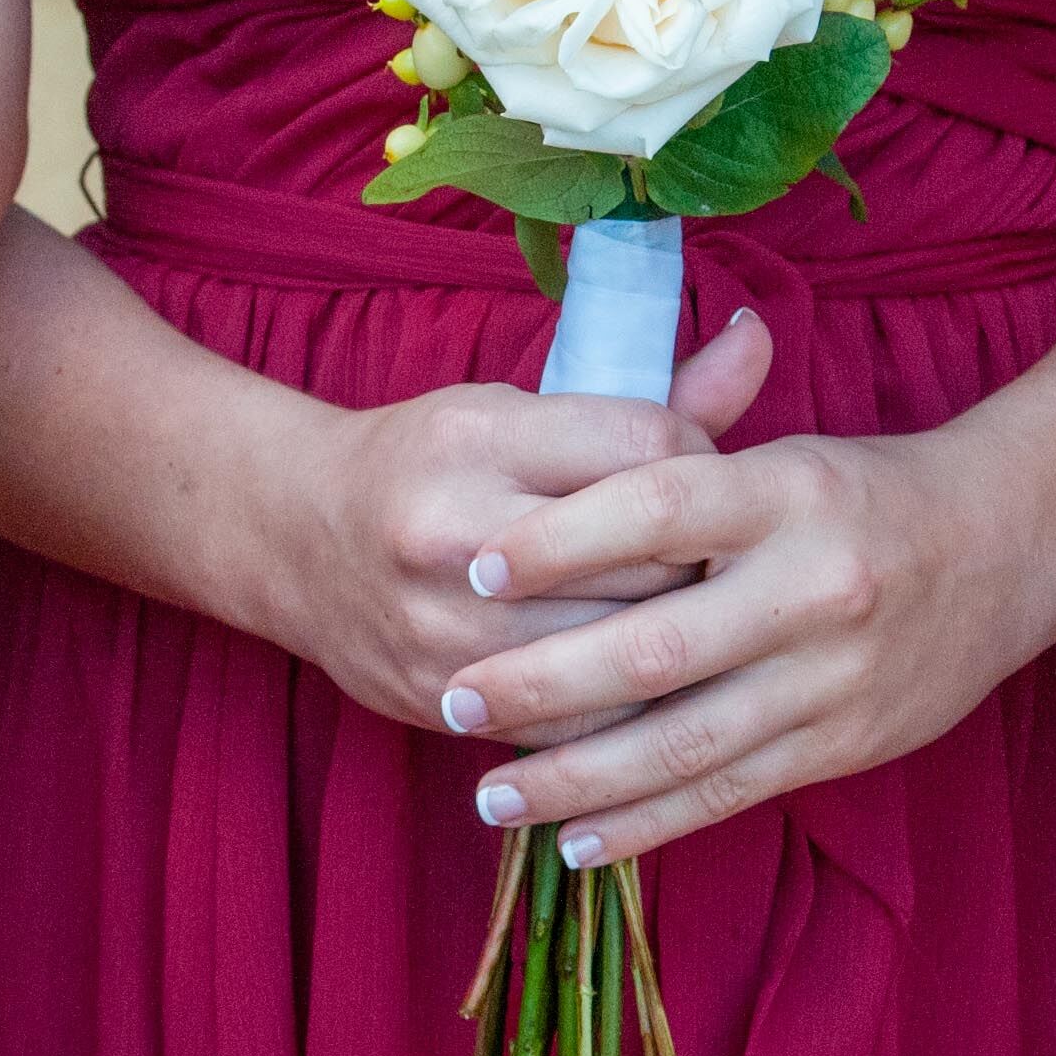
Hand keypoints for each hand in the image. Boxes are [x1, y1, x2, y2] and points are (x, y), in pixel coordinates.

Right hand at [243, 311, 771, 733]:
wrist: (295, 539)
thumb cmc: (431, 462)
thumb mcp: (523, 405)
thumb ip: (652, 393)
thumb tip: (760, 334)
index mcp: (479, 435)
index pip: (649, 445)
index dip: (704, 460)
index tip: (709, 478)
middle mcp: (454, 530)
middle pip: (646, 555)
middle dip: (704, 558)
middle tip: (724, 558)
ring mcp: (443, 627)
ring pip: (619, 647)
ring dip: (675, 637)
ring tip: (696, 620)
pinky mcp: (442, 700)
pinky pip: (580, 721)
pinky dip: (628, 705)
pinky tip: (647, 682)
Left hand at [437, 415, 1055, 866]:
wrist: (1012, 543)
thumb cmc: (864, 491)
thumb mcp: (781, 453)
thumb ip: (674, 457)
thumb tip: (551, 452)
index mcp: (785, 493)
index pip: (654, 511)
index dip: (561, 542)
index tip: (480, 568)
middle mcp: (812, 587)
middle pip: (656, 645)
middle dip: (543, 681)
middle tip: (456, 699)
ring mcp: (833, 677)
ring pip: (686, 740)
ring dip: (578, 777)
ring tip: (490, 796)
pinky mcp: (846, 743)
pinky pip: (731, 792)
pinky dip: (650, 823)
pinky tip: (576, 842)